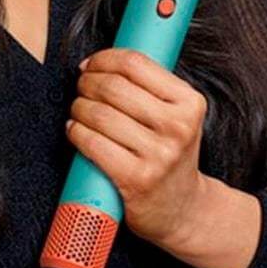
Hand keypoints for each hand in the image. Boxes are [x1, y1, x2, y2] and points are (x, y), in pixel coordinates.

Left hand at [65, 47, 207, 247]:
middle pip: (113, 86)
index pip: (135, 63)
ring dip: (78, 107)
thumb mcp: (177, 114)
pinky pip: (92, 143)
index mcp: (190, 103)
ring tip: (78, 110)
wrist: (183, 208)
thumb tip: (100, 61)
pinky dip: (76, 132)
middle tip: (81, 88)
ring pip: (99, 114)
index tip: (92, 64)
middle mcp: (178, 127)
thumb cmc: (171, 153)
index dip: (104, 59)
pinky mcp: (136, 179)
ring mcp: (158, 155)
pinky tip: (76, 130)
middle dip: (87, 83)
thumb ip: (150, 85)